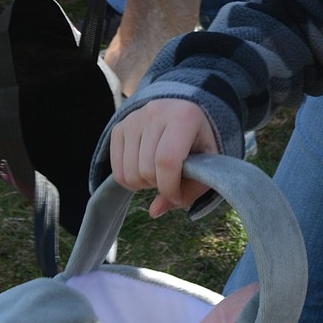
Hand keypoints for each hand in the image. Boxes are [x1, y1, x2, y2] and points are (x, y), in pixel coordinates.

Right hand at [109, 100, 219, 217]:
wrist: (187, 111)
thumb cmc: (200, 142)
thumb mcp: (207, 165)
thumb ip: (189, 192)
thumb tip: (154, 211)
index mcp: (184, 117)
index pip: (167, 160)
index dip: (170, 186)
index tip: (177, 195)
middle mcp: (156, 112)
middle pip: (145, 169)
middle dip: (158, 185)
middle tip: (170, 180)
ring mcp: (134, 118)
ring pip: (128, 172)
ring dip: (143, 184)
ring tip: (158, 174)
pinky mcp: (120, 127)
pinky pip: (115, 168)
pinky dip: (129, 180)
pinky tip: (144, 170)